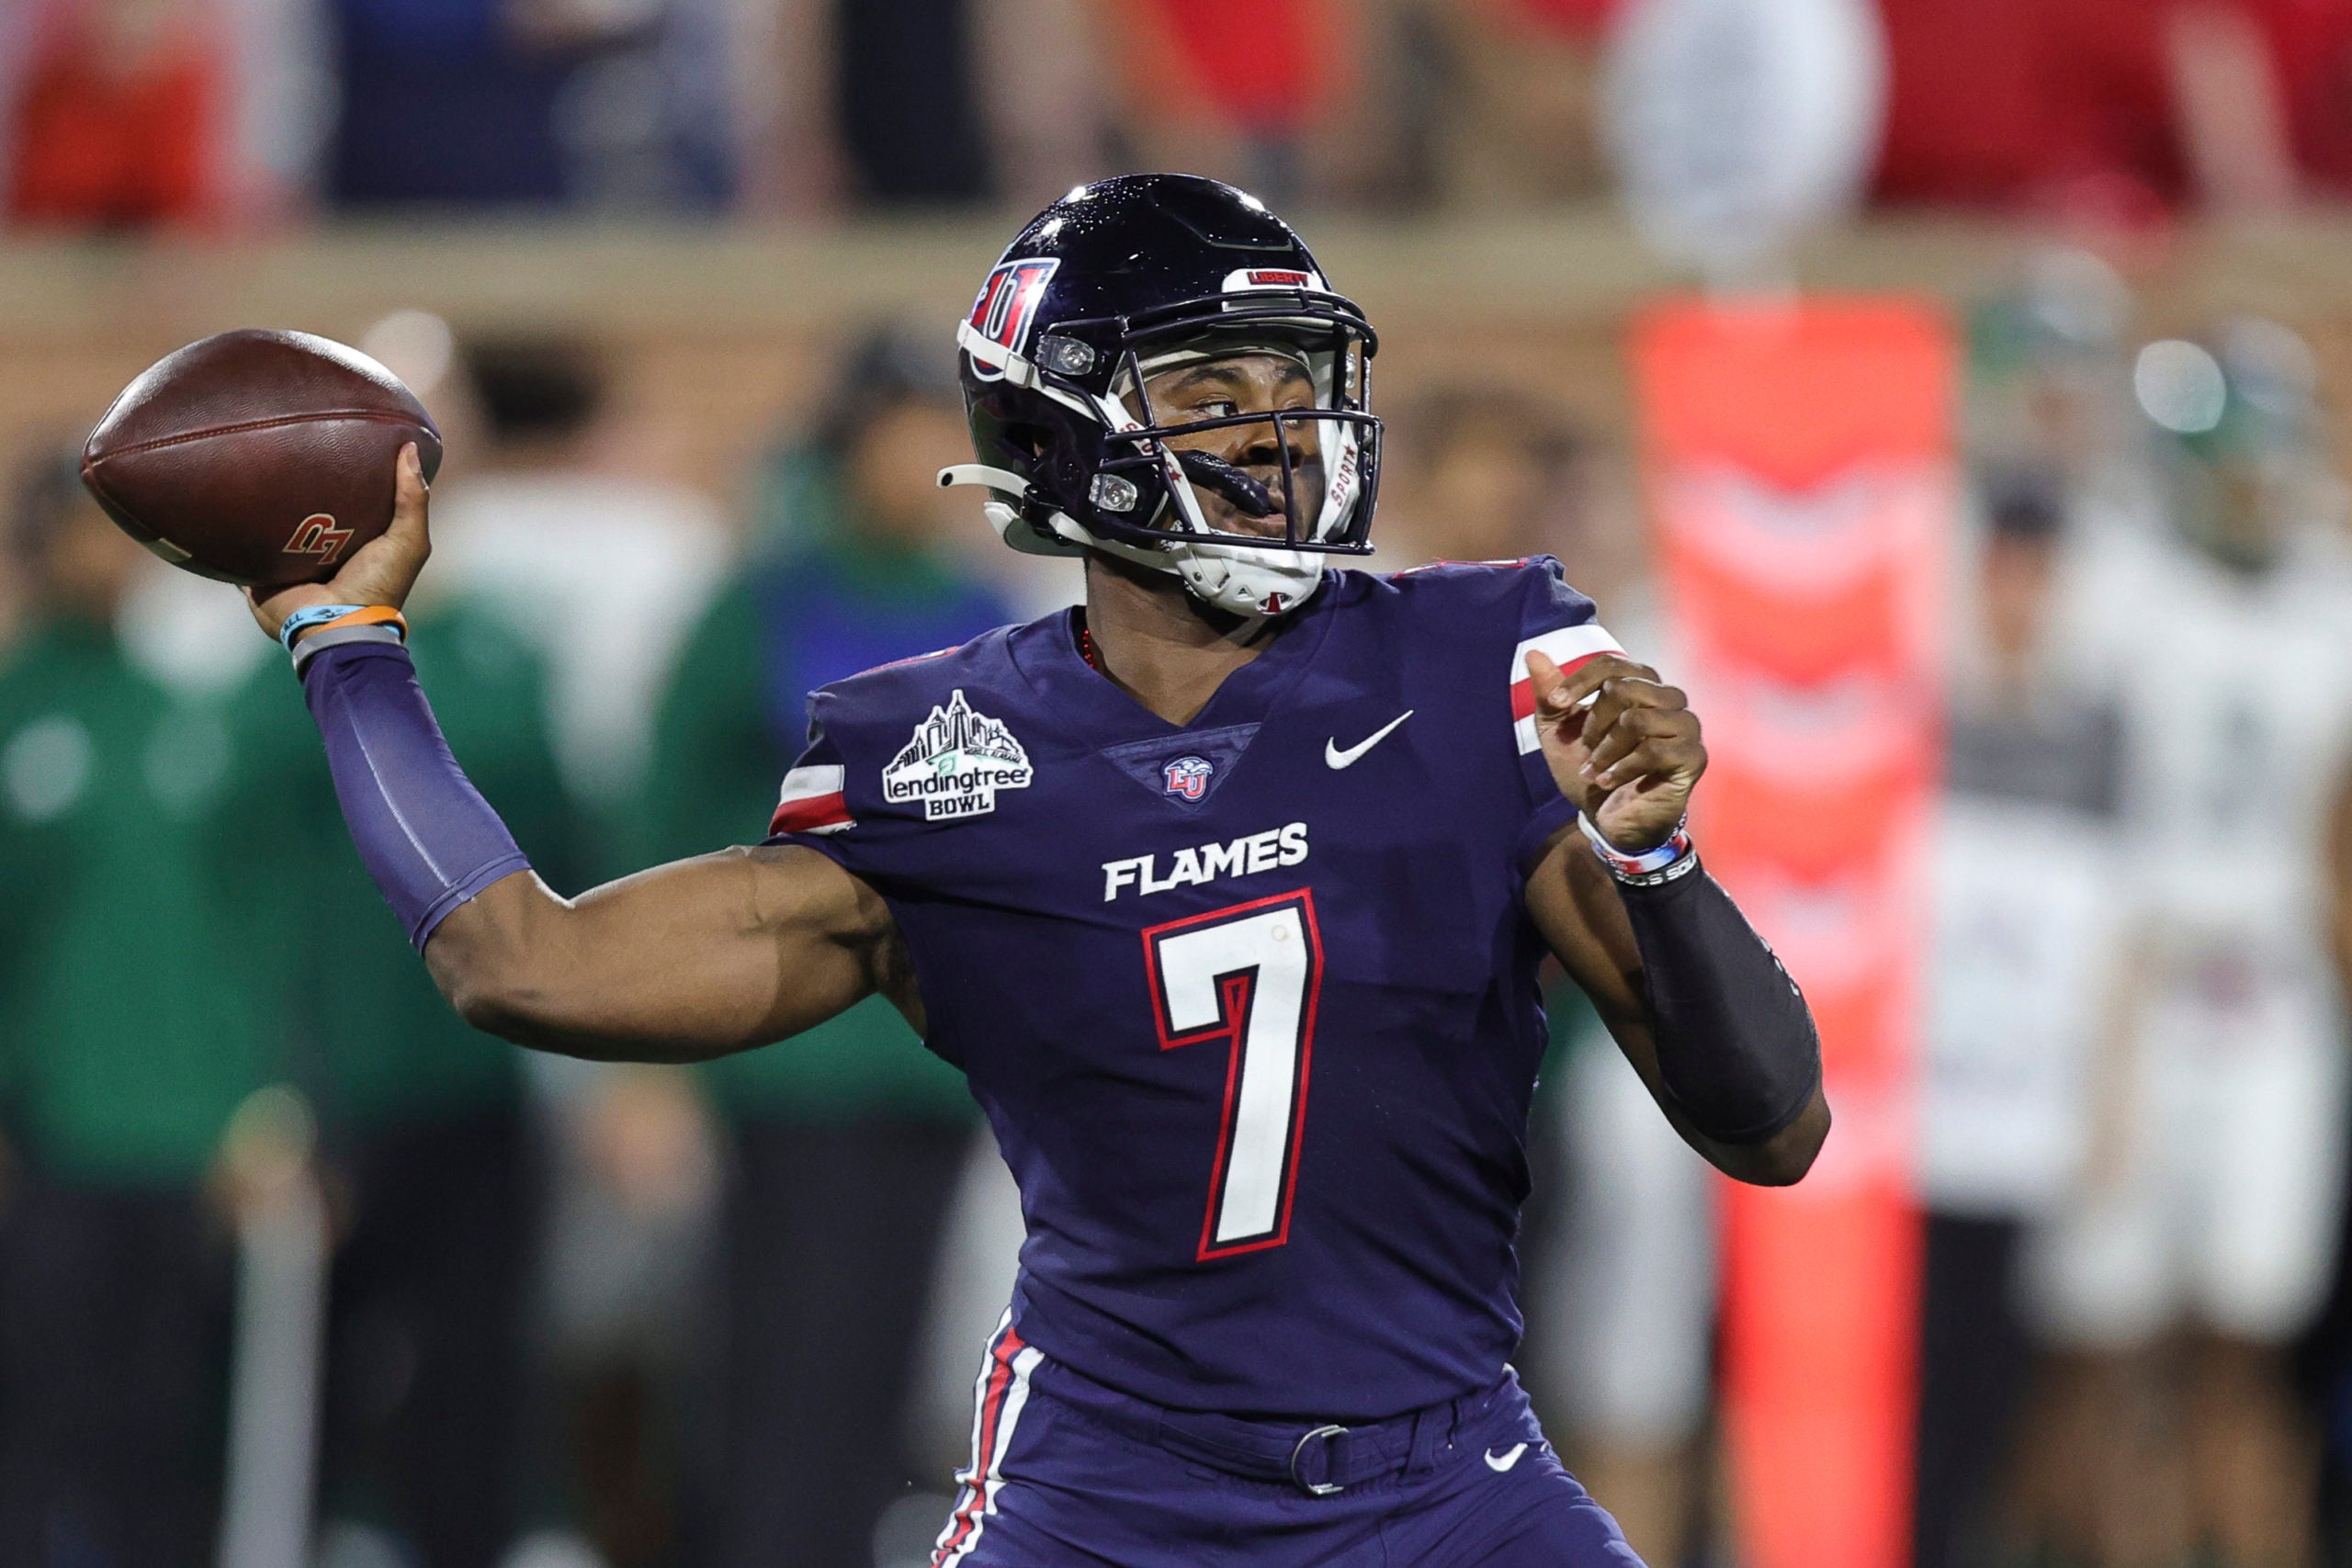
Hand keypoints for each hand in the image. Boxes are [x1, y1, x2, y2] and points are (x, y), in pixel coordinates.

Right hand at [247, 443, 431, 641]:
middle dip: (295, 484)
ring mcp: (285, 560)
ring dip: (261, 502)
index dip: (344, 473)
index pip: (346, 500)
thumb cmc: (377, 584)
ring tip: (250, 458)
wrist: (335, 625)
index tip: (336, 437)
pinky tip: (222, 495)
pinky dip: (231, 526)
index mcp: (352, 541)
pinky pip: (239, 544)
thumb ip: (412, 498)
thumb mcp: (407, 540)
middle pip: (303, 509)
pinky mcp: (258, 570)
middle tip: (285, 441)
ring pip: (269, 524)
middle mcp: (318, 549)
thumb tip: (411, 446)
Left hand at [1526, 649, 1705, 852]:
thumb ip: (1548, 695)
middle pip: (1623, 689)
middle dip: (1594, 724)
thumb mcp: (1557, 732)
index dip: (1580, 680)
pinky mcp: (1693, 757)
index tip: (1556, 702)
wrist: (1605, 819)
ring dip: (1606, 750)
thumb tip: (1533, 654)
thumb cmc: (1586, 769)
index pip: (1611, 664)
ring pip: (1638, 719)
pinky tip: (1608, 781)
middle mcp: (1668, 699)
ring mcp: (1686, 726)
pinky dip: (1622, 769)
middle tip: (1587, 750)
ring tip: (1596, 769)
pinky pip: (1655, 751)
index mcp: (1639, 685)